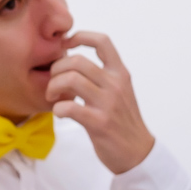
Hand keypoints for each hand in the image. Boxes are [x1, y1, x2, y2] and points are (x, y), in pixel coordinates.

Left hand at [46, 31, 154, 173]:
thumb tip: (70, 62)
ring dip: (53, 87)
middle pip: (77, 60)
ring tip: (52, 98)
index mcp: (120, 74)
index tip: (65, 46)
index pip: (102, 41)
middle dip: (56, 69)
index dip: (79, 37)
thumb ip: (100, 76)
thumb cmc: (121, 121)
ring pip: (71, 79)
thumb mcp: (118, 92)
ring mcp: (108, 103)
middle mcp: (115, 84)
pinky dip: (57, 108)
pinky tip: (60, 113)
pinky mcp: (99, 123)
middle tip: (52, 83)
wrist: (137, 152)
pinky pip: (68, 107)